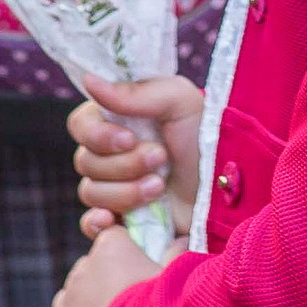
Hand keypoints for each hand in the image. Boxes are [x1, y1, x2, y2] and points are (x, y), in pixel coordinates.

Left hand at [30, 226, 164, 306]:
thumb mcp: (177, 280)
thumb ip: (176, 257)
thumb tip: (182, 240)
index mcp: (109, 251)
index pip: (113, 237)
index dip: (128, 252)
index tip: (142, 267)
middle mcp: (80, 275)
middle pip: (90, 270)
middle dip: (105, 283)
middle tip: (131, 305)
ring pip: (68, 302)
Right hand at [68, 75, 204, 240]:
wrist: (226, 186)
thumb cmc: (206, 135)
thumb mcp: (178, 101)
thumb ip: (133, 92)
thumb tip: (88, 81)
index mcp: (118, 119)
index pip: (80, 125)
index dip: (98, 135)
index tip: (129, 138)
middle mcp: (111, 153)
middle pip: (85, 161)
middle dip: (125, 164)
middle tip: (161, 159)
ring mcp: (115, 187)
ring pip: (91, 192)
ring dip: (126, 191)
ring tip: (159, 187)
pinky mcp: (124, 219)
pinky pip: (90, 224)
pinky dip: (96, 223)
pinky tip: (113, 221)